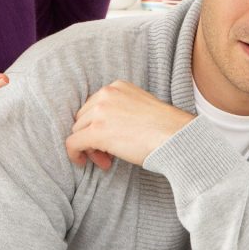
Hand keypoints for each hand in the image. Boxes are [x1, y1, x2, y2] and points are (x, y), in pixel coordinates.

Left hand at [66, 80, 193, 169]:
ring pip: (77, 131)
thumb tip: (107, 129)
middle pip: (83, 118)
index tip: (109, 140)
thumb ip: (121, 110)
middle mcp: (106, 94)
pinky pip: (73, 143)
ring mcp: (100, 112)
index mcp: (117, 86)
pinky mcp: (97, 131)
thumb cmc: (165, 128)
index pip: (94, 105)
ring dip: (88, 147)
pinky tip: (82, 163)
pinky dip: (74, 154)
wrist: (175, 136)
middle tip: (107, 154)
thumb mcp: (141, 107)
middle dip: (91, 136)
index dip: (98, 124)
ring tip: (105, 160)